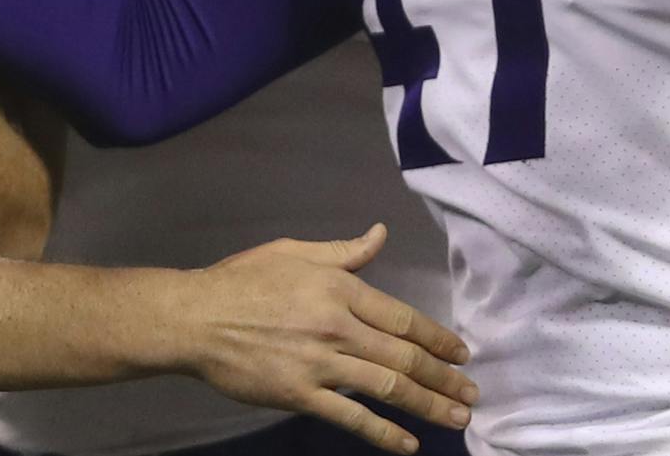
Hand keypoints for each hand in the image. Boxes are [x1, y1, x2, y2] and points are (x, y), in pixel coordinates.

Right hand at [187, 226, 474, 453]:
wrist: (197, 317)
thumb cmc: (244, 279)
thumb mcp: (294, 252)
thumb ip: (343, 251)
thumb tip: (381, 233)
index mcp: (337, 287)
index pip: (400, 316)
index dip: (436, 337)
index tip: (462, 352)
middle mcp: (336, 325)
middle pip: (403, 355)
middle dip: (443, 376)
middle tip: (472, 392)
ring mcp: (320, 363)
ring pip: (387, 387)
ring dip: (428, 404)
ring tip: (457, 416)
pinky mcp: (301, 394)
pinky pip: (352, 417)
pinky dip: (384, 433)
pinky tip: (408, 444)